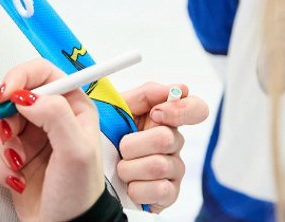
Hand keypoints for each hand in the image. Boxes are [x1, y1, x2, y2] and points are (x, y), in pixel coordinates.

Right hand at [0, 59, 105, 221]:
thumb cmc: (80, 193)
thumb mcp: (76, 150)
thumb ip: (55, 114)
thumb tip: (27, 96)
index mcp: (74, 107)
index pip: (43, 72)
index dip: (22, 77)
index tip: (8, 93)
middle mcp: (52, 117)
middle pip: (16, 95)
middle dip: (7, 115)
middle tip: (9, 132)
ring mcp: (32, 136)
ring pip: (1, 121)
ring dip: (4, 144)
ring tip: (19, 161)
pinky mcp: (15, 154)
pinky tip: (17, 176)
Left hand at [116, 82, 210, 211]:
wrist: (89, 175)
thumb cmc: (103, 140)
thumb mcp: (116, 109)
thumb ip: (146, 94)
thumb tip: (180, 88)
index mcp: (164, 120)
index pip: (196, 109)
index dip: (182, 110)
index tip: (157, 113)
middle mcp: (173, 144)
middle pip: (167, 138)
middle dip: (134, 144)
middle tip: (121, 148)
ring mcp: (173, 170)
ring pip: (158, 165)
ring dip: (129, 168)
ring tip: (120, 169)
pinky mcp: (169, 195)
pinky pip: (160, 190)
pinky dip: (136, 189)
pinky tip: (129, 187)